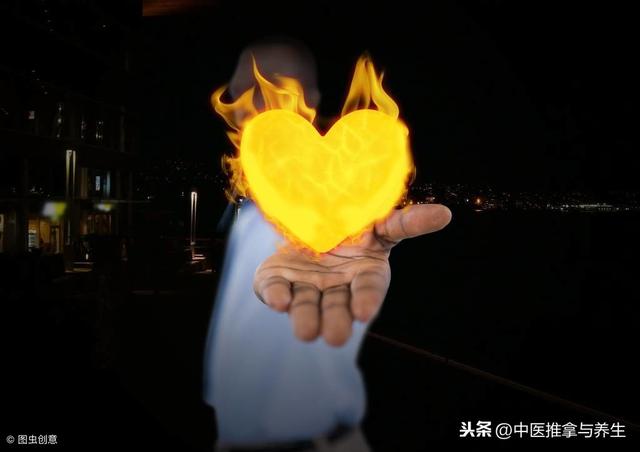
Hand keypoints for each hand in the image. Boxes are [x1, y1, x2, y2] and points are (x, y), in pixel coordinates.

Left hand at [253, 204, 451, 345]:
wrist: (313, 221)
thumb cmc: (352, 227)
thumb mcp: (380, 223)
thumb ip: (407, 222)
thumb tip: (445, 214)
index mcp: (363, 275)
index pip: (368, 291)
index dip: (366, 300)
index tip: (364, 312)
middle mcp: (334, 287)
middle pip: (335, 306)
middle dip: (335, 321)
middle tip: (334, 337)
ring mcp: (304, 285)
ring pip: (305, 305)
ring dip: (305, 318)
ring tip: (306, 333)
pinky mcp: (276, 280)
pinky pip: (273, 289)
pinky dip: (274, 295)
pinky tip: (277, 300)